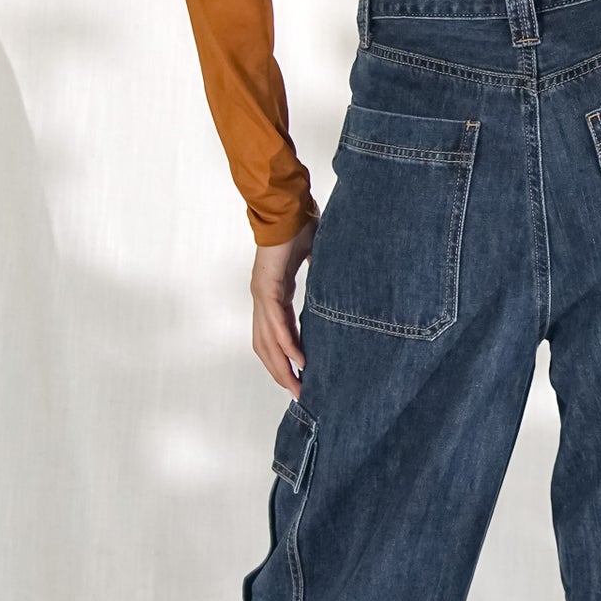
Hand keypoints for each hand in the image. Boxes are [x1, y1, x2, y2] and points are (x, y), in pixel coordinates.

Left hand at [250, 217, 318, 396]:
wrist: (289, 207)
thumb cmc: (301, 227)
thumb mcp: (315, 259)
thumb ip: (320, 275)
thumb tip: (338, 283)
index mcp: (273, 293)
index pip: (274, 335)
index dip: (284, 358)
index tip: (299, 376)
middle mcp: (263, 298)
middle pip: (265, 346)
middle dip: (280, 372)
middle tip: (298, 393)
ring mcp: (262, 294)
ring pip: (267, 341)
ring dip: (281, 366)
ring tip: (297, 386)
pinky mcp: (267, 288)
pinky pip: (276, 324)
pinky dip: (287, 344)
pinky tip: (299, 359)